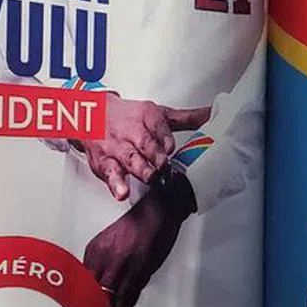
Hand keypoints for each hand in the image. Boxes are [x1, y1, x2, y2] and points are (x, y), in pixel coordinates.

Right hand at [77, 93, 209, 200]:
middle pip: (145, 144)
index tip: (170, 149)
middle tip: (164, 166)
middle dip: (155, 156)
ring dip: (140, 169)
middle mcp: (131, 132)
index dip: (165, 139)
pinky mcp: (104, 163)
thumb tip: (214, 113)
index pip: (159, 126)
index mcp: (147, 117)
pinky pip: (109, 173)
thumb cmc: (130, 117)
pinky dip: (115, 184)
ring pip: (129, 160)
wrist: (92, 115)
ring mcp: (117, 148)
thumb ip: (187, 118)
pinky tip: (121, 193)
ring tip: (149, 177)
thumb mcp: (159, 114)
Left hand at [82, 172, 196, 306]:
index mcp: (93, 253)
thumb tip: (101, 287)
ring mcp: (119, 267)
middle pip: (88, 298)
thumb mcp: (113, 242)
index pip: (80, 287)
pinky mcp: (138, 274)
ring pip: (105, 305)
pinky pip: (125, 305)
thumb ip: (105, 264)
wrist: (162, 208)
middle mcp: (101, 261)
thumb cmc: (140, 224)